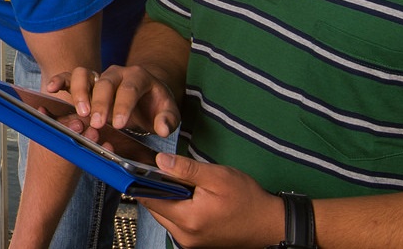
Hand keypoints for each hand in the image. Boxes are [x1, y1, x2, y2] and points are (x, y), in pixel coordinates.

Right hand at [44, 64, 177, 136]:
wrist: (146, 96)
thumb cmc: (155, 105)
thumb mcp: (168, 113)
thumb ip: (168, 120)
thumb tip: (163, 128)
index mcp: (139, 77)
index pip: (129, 88)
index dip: (123, 105)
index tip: (118, 123)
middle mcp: (117, 73)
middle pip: (105, 82)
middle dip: (100, 103)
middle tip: (97, 123)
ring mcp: (100, 76)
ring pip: (85, 75)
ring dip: (80, 93)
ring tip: (81, 113)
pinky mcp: (86, 82)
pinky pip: (70, 76)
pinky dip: (60, 80)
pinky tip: (51, 89)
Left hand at [141, 153, 284, 247]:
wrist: (269, 224)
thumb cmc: (248, 201)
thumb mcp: (218, 177)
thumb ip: (186, 169)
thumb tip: (160, 161)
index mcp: (188, 219)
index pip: (149, 199)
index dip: (139, 181)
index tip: (133, 167)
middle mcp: (185, 235)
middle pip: (155, 208)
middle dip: (157, 189)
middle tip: (169, 174)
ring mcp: (189, 241)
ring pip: (165, 215)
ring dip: (169, 200)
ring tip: (186, 187)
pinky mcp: (195, 242)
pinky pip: (176, 223)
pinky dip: (178, 209)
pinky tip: (192, 199)